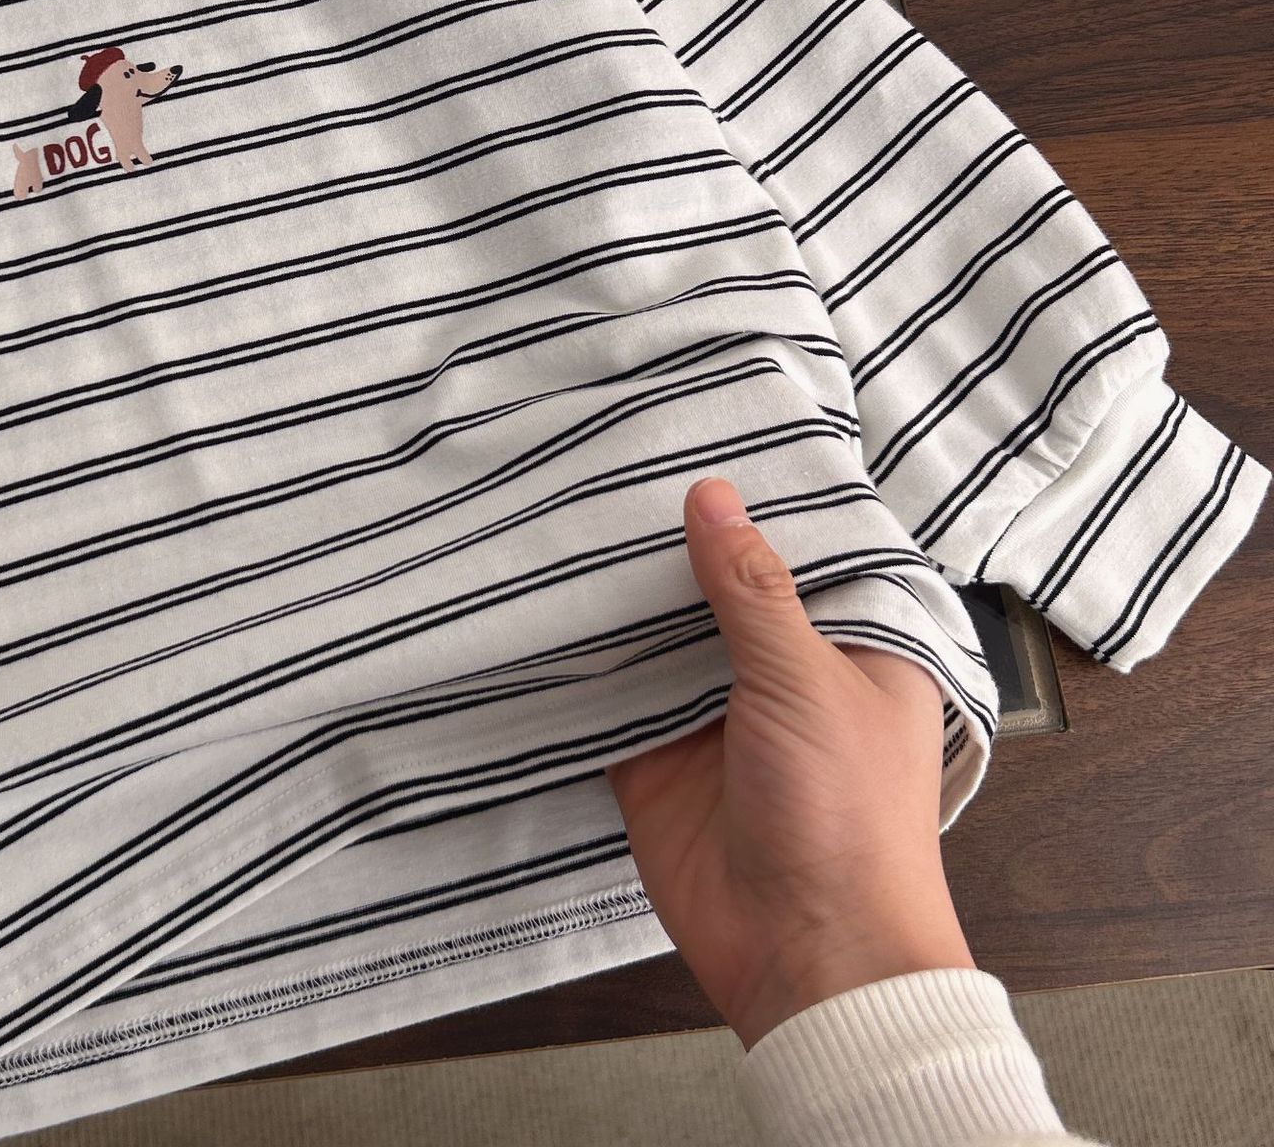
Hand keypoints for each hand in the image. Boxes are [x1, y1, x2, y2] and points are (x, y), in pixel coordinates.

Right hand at [606, 476, 974, 1047]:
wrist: (809, 962)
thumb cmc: (848, 820)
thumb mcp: (806, 682)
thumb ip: (751, 589)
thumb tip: (712, 494)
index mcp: (852, 647)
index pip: (805, 552)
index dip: (760, 502)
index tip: (704, 434)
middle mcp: (784, 674)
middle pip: (723, 589)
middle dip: (675, 542)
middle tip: (613, 458)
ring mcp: (715, 716)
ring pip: (662, 635)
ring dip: (623, 595)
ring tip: (567, 508)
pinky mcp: (657, 759)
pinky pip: (613, 695)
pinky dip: (582, 659)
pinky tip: (542, 600)